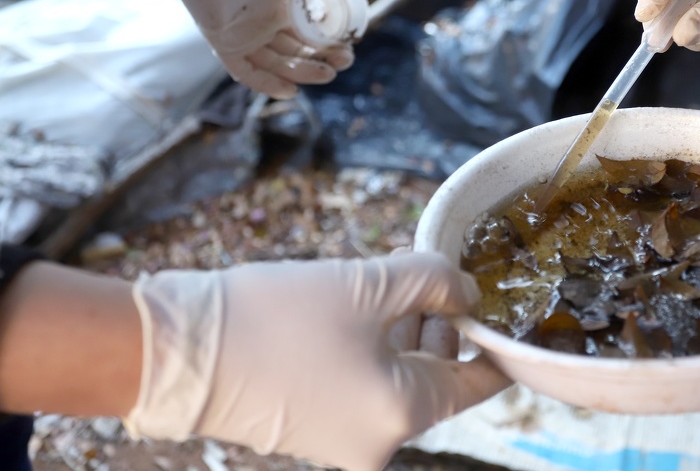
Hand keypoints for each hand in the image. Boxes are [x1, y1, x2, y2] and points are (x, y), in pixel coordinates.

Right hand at [123, 252, 510, 470]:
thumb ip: (434, 281)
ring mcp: (340, 442)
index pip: (477, 381)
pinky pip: (361, 387)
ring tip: (401, 278)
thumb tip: (467, 292)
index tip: (506, 309)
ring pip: (397, 379)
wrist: (176, 353)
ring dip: (405, 331)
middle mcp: (377, 442)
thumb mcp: (369, 284)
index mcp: (402, 414)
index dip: (494, 340)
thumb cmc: (275, 319)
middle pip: (436, 378)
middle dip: (441, 324)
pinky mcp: (308, 430)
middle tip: (439, 274)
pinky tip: (363, 306)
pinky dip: (372, 349)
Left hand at [141, 0, 358, 98]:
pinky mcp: (223, 46)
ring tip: (327, 74)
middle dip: (321, 60)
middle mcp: (261, 26)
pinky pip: (246, 72)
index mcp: (276, 7)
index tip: (348, 46)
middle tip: (343, 62)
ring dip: (302, 72)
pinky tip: (291, 91)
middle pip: (296, 52)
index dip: (328, 42)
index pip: (307, 33)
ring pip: (276, 64)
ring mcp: (243, 38)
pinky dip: (266, 84)